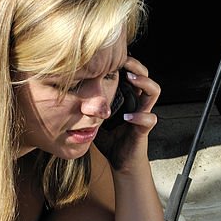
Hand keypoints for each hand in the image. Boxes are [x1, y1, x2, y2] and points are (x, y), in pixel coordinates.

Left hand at [96, 55, 160, 170]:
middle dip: (136, 66)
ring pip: (154, 91)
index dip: (125, 64)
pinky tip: (127, 116)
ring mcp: (143, 114)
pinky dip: (140, 116)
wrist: (121, 162)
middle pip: (146, 76)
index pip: (131, 74)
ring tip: (130, 78)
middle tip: (123, 61)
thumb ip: (88, 105)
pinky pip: (149, 119)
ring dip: (143, 83)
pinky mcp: (144, 129)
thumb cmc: (109, 139)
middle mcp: (138, 103)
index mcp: (128, 98)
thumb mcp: (95, 118)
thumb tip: (66, 93)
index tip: (110, 58)